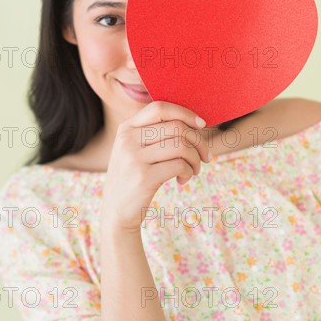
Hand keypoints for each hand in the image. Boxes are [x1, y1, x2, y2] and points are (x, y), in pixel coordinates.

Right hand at [100, 101, 211, 233]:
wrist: (116, 212)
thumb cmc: (133, 178)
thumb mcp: (134, 150)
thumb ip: (154, 134)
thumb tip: (195, 123)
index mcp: (126, 128)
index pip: (160, 108)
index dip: (185, 113)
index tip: (202, 125)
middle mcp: (128, 139)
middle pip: (177, 127)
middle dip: (199, 141)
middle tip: (204, 156)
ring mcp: (134, 158)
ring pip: (182, 146)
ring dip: (195, 159)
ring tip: (193, 170)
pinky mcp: (143, 177)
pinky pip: (180, 165)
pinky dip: (188, 172)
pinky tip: (182, 180)